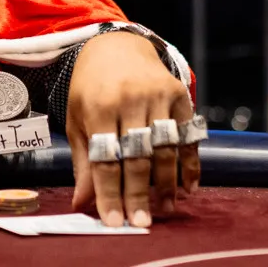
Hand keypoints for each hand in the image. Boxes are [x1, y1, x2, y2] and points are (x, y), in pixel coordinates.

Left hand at [65, 33, 197, 228]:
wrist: (115, 46)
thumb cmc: (91, 88)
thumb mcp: (77, 119)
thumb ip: (84, 162)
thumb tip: (82, 204)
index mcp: (98, 106)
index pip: (106, 160)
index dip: (110, 194)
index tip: (114, 222)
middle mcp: (129, 100)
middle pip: (137, 157)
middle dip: (138, 194)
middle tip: (140, 222)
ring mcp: (157, 95)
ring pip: (165, 148)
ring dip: (166, 184)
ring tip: (164, 210)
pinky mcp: (178, 94)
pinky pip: (187, 135)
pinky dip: (189, 163)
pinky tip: (187, 187)